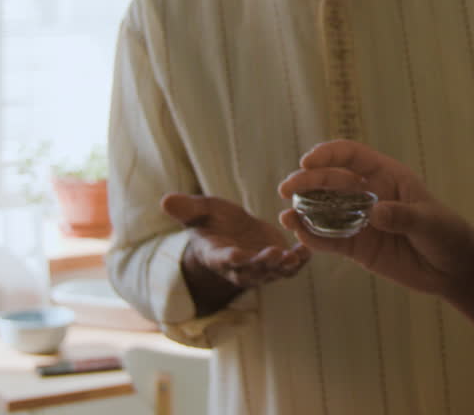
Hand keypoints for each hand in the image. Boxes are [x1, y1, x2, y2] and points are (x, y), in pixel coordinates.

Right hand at [161, 194, 309, 290]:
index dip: (230, 258)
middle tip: (275, 254)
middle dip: (263, 264)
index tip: (236, 254)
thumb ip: (186, 208)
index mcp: (217, 255)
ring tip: (296, 256)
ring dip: (285, 267)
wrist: (229, 234)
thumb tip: (164, 200)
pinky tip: (309, 250)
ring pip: (273, 273)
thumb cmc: (211, 222)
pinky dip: (300, 261)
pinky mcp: (277, 264)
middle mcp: (239, 268)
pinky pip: (290, 268)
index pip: (223, 259)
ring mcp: (259, 269)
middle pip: (251, 271)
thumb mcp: (199, 212)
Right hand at [277, 140, 473, 297]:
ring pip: (324, 209)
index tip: (308, 161)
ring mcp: (359, 220)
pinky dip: (312, 236)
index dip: (328, 154)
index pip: (351, 156)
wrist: (453, 269)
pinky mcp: (356, 246)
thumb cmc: (447, 234)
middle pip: (331, 181)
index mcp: (386, 175)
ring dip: (303, 209)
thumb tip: (375, 213)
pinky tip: (297, 233)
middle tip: (287, 188)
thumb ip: (403, 216)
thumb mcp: (431, 223)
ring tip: (286, 215)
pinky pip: (329, 239)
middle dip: (307, 181)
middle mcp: (367, 193)